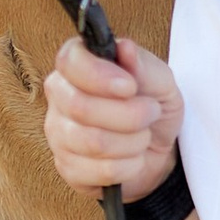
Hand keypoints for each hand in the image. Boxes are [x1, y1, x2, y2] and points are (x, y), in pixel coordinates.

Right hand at [43, 33, 187, 204]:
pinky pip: (99, 171)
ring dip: (133, 141)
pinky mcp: (67, 168)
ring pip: (92, 141)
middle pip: (80, 106)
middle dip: (128, 114)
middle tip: (151, 112)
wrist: (159, 150)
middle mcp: (59, 97)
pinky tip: (133, 159)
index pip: (69, 62)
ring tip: (143, 136)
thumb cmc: (152, 106)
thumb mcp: (161, 81)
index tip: (130, 86)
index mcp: (76, 65)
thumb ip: (143, 65)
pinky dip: (129, 166)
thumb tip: (124, 48)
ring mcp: (58, 135)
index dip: (99, 75)